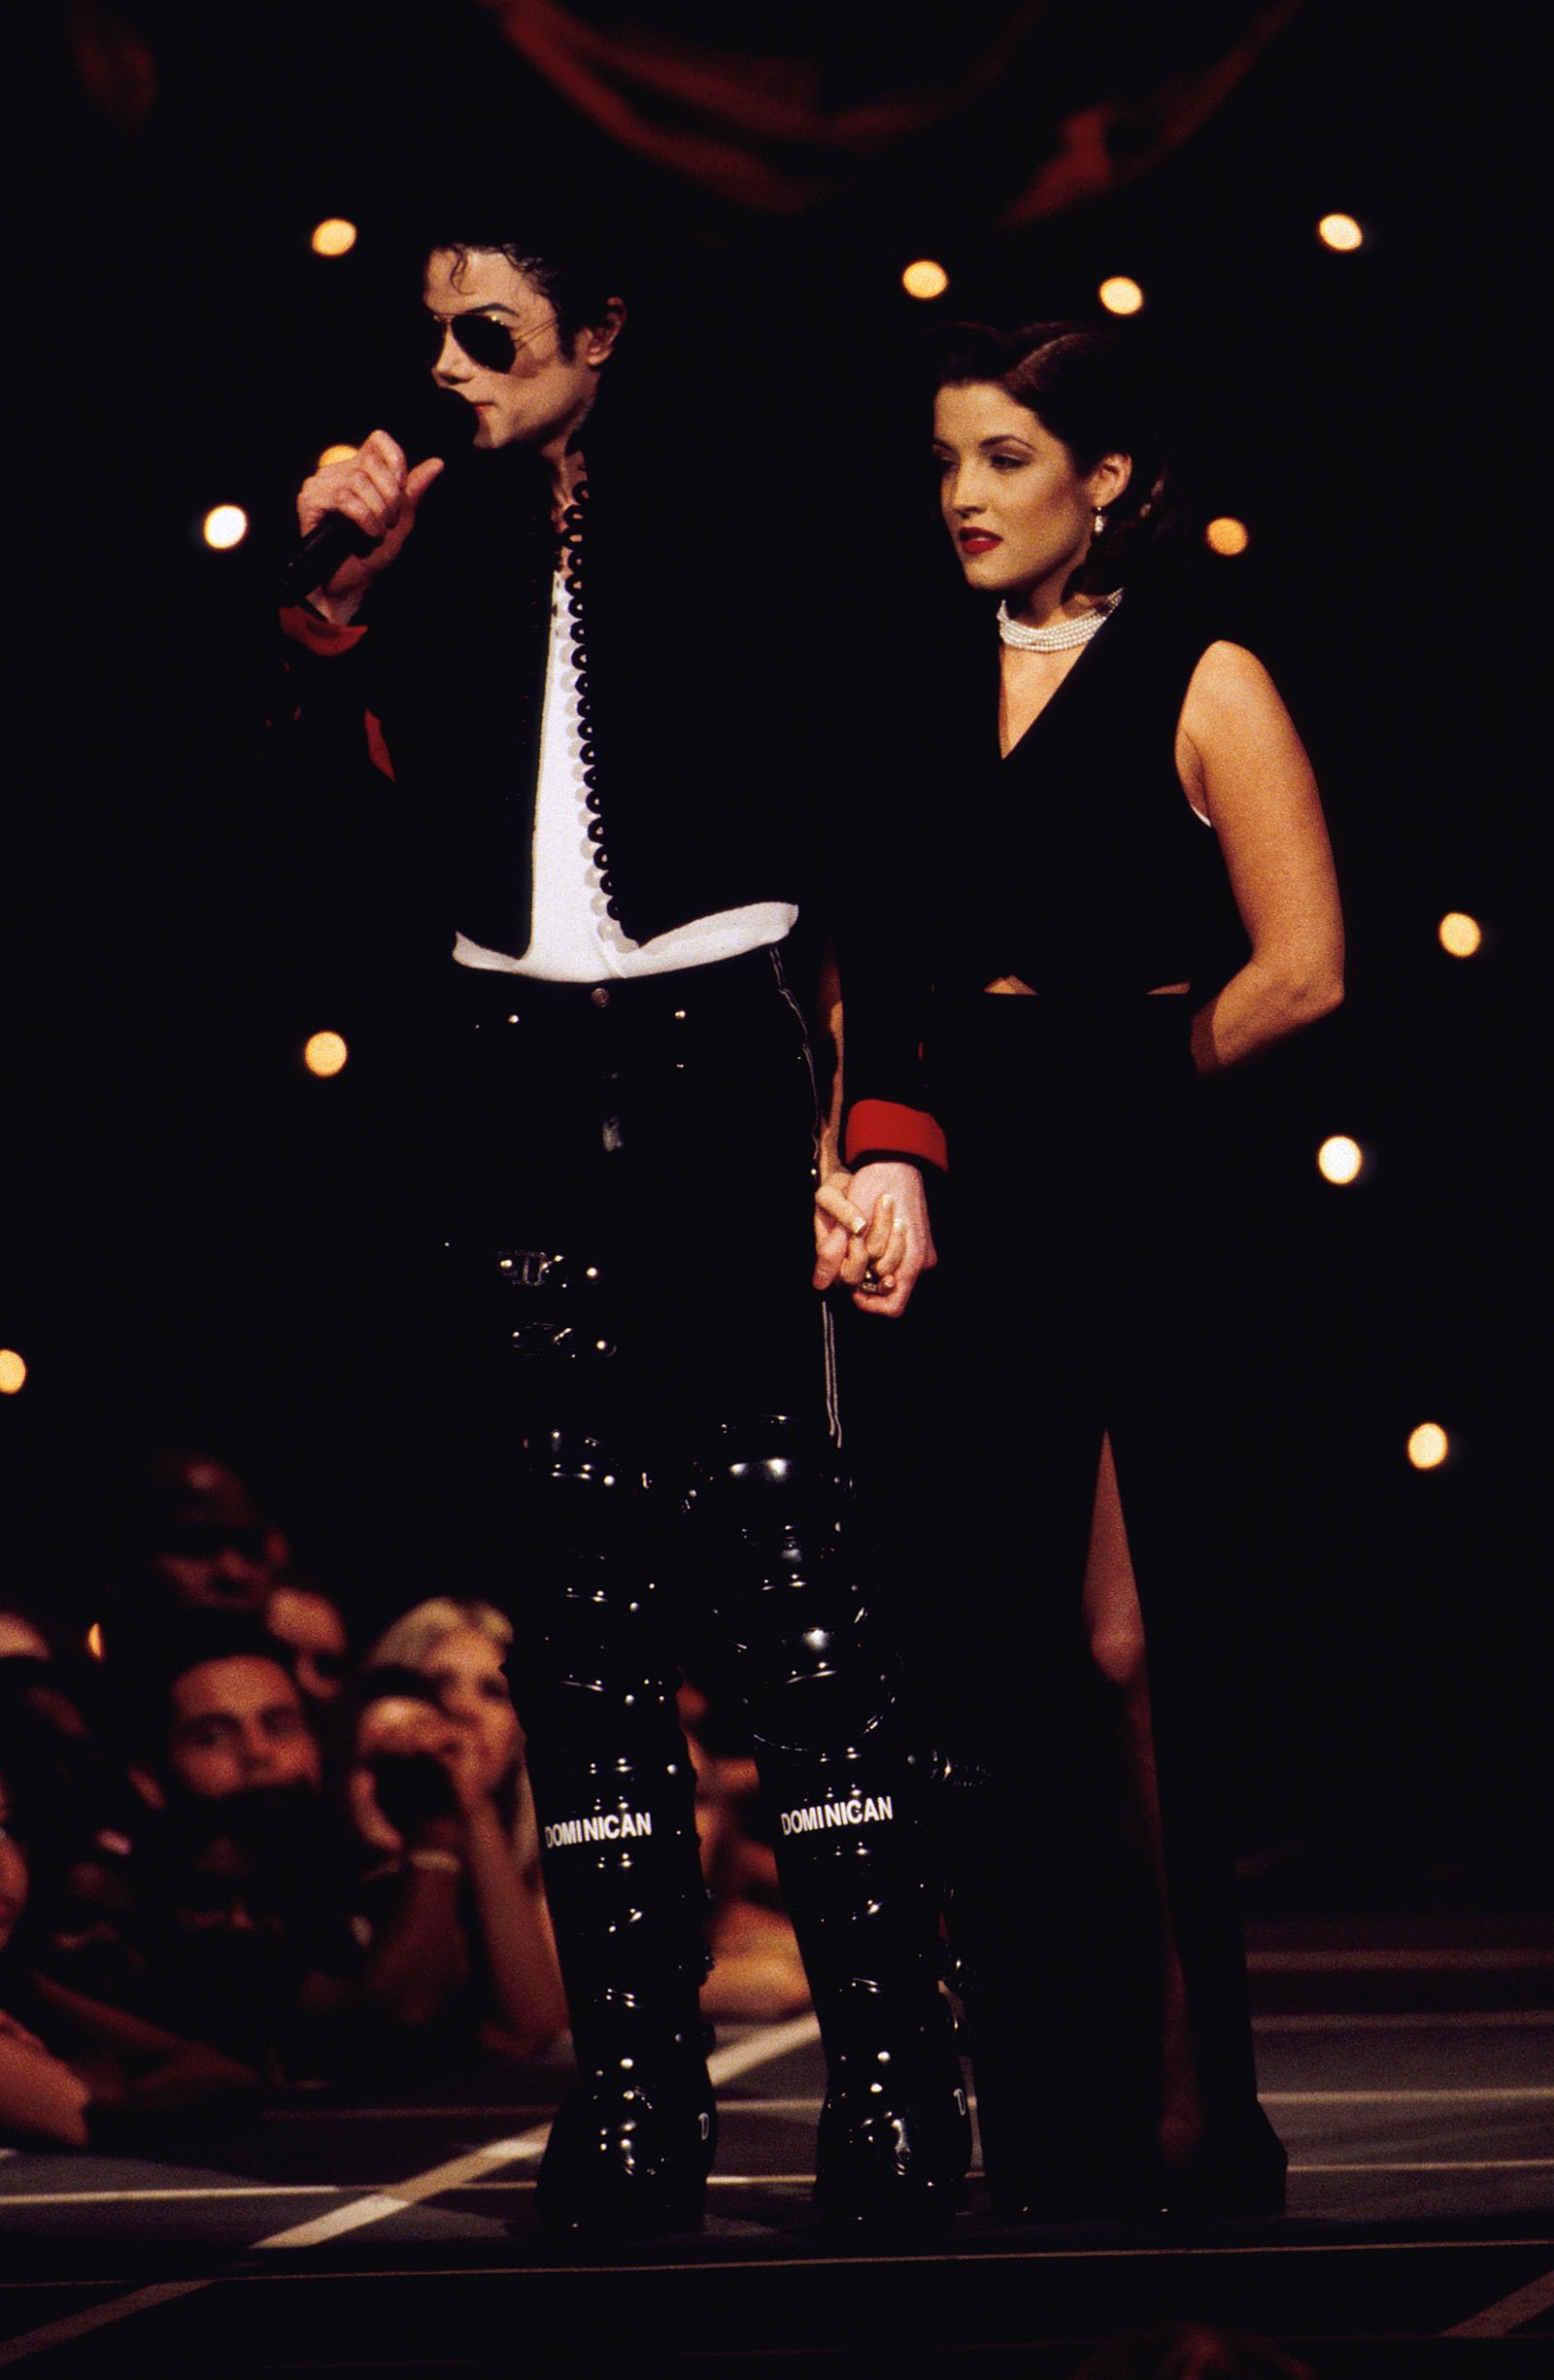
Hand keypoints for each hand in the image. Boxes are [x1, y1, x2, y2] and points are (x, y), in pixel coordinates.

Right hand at [295, 429, 443, 614]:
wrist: (351, 583)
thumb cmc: (373, 553)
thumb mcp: (401, 521)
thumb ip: (413, 491)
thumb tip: (438, 463)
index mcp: (360, 469)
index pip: (378, 440)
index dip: (396, 459)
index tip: (402, 488)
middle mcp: (339, 471)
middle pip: (371, 463)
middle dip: (390, 495)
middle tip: (390, 521)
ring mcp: (321, 483)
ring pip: (357, 481)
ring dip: (377, 511)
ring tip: (378, 532)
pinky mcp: (309, 500)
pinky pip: (343, 498)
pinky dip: (363, 518)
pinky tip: (367, 534)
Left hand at [813, 1161, 934, 1317]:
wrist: (895, 1159)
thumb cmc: (877, 1184)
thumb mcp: (851, 1219)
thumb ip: (834, 1252)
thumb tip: (819, 1283)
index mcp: (912, 1260)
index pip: (892, 1306)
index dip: (867, 1302)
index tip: (850, 1287)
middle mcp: (921, 1261)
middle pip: (886, 1289)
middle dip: (864, 1274)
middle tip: (852, 1248)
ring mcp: (922, 1253)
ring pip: (889, 1275)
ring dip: (870, 1261)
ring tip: (861, 1234)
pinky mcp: (919, 1244)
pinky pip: (896, 1261)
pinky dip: (878, 1252)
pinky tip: (870, 1233)